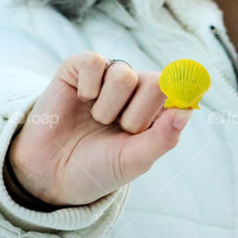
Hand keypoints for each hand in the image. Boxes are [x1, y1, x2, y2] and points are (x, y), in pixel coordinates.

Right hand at [7, 52, 192, 206]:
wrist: (50, 175)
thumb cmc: (97, 167)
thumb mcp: (134, 160)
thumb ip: (163, 137)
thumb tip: (187, 111)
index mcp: (154, 109)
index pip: (179, 90)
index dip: (178, 96)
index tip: (171, 112)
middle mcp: (135, 88)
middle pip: (156, 81)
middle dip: (138, 114)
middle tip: (121, 129)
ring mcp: (108, 76)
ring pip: (124, 75)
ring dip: (108, 107)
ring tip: (97, 120)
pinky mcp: (79, 68)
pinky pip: (94, 62)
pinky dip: (88, 87)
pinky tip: (81, 100)